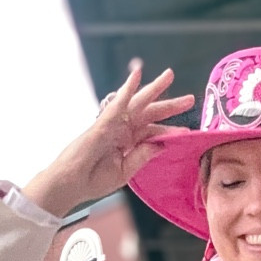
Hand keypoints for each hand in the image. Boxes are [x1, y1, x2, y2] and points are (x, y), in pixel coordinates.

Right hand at [23, 60, 193, 218]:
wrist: (71, 185)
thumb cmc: (92, 180)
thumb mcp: (124, 172)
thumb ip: (142, 157)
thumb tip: (161, 144)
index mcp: (128, 143)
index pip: (153, 132)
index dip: (170, 131)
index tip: (187, 131)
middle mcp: (122, 131)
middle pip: (149, 113)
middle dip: (169, 105)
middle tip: (190, 99)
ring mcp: (113, 125)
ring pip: (137, 103)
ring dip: (153, 89)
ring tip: (169, 75)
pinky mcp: (103, 123)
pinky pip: (118, 104)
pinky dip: (127, 89)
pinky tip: (136, 76)